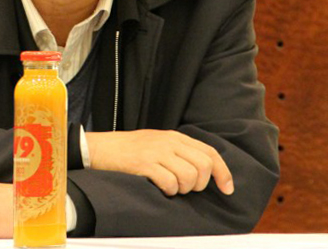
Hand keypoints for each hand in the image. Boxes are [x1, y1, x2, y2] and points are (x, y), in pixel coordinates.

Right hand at [86, 129, 233, 196]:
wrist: (100, 148)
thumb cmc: (129, 150)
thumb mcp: (156, 143)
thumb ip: (178, 151)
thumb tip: (204, 171)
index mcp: (174, 137)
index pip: (209, 152)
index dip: (223, 172)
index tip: (227, 189)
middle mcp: (168, 142)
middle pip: (204, 165)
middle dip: (201, 184)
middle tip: (186, 188)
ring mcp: (156, 152)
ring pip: (190, 176)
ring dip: (183, 189)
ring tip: (170, 188)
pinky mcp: (144, 164)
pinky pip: (170, 183)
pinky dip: (168, 191)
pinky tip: (159, 188)